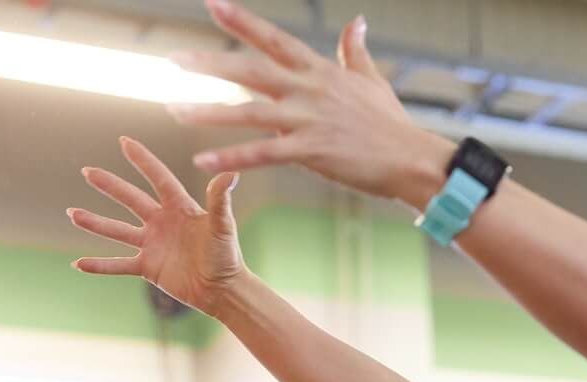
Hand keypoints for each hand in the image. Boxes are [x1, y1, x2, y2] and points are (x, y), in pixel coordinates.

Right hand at [71, 137, 246, 315]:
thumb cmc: (226, 256)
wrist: (222, 291)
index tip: (124, 141)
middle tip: (87, 171)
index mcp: (180, 208)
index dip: (142, 160)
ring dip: (95, 223)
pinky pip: (119, 265)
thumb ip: (220, 200)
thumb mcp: (223, 226)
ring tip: (73, 213)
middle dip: (109, 185)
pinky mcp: (148, 267)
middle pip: (130, 200)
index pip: (158, 178)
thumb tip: (230, 173)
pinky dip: (100, 266)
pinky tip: (78, 264)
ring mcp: (152, 244)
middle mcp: (162, 222)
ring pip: (118, 231)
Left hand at [168, 0, 455, 206]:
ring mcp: (308, 120)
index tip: (213, 4)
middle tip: (174, 59)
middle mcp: (309, 90)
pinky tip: (202, 161)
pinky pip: (262, 154)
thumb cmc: (391, 124)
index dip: (242, 21)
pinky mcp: (310, 152)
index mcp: (319, 71)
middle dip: (211, 65)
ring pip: (250, 112)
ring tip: (174, 110)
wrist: (412, 158)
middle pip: (252, 71)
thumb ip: (355, 49)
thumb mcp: (371, 79)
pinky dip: (231, 158)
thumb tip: (357, 19)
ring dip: (210, 112)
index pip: (274, 39)